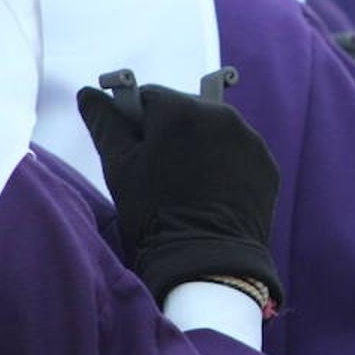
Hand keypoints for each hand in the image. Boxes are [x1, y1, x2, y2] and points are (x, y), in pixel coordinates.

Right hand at [77, 85, 281, 305]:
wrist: (206, 260)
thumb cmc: (154, 212)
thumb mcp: (119, 166)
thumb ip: (105, 123)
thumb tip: (88, 94)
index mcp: (182, 110)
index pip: (149, 95)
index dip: (134, 120)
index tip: (134, 147)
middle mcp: (222, 116)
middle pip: (185, 110)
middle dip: (169, 131)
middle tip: (158, 169)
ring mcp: (250, 140)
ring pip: (214, 130)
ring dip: (200, 145)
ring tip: (186, 184)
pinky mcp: (266, 163)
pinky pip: (238, 152)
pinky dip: (225, 164)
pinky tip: (212, 191)